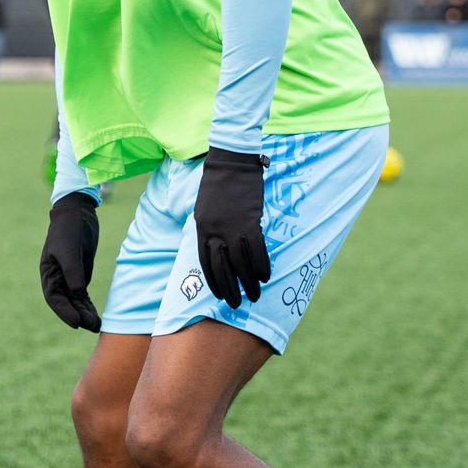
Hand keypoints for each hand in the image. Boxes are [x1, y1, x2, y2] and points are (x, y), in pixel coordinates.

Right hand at [40, 192, 100, 330]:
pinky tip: (96, 316)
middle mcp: (56, 278)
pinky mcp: (79, 275)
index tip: (76, 323)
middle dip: (78, 316)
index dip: (64, 312)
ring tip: (97, 326)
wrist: (77, 214)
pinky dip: (88, 306)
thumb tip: (77, 291)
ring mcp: (67, 277)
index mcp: (48, 272)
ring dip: (84, 314)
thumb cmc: (69, 229)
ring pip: (75, 301)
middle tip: (93, 326)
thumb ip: (72, 269)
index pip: (54, 297)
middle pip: (66, 303)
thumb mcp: (69, 248)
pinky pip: (82, 296)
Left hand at [193, 148, 270, 307]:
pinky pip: (257, 250)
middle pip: (222, 268)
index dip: (213, 282)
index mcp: (201, 230)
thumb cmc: (217, 184)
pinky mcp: (250, 222)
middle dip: (230, 289)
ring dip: (249, 282)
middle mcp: (214, 232)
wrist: (230, 162)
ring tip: (256, 295)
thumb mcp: (204, 209)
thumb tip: (217, 247)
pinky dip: (261, 265)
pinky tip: (266, 276)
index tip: (219, 296)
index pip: (205, 264)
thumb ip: (209, 229)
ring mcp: (232, 228)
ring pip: (241, 263)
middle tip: (238, 305)